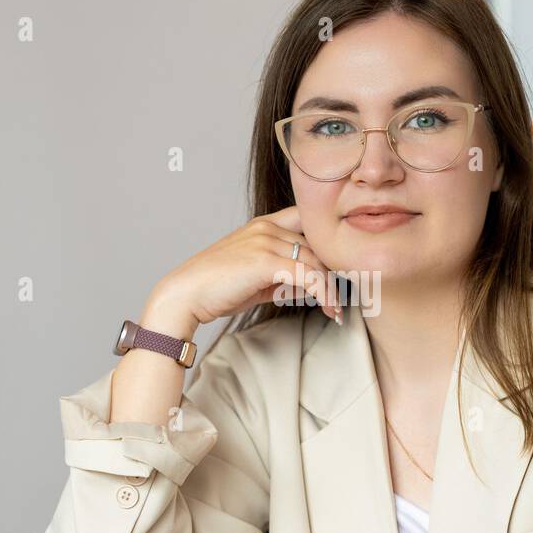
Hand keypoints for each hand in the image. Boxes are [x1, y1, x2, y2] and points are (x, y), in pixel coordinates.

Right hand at [147, 205, 338, 334]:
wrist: (185, 296)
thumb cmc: (217, 289)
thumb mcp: (258, 279)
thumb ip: (286, 276)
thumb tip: (314, 286)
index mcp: (264, 224)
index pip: (309, 223)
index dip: (328, 244)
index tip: (340, 271)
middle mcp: (267, 227)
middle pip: (317, 244)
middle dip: (335, 271)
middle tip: (346, 295)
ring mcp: (266, 240)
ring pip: (316, 260)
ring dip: (332, 288)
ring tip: (337, 309)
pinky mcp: (265, 260)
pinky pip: (308, 275)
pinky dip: (324, 294)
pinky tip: (329, 309)